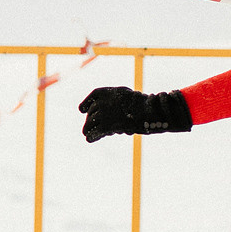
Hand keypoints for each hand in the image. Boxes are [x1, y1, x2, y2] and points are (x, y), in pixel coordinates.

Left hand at [78, 87, 192, 143]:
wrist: (149, 111)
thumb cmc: (142, 104)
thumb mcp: (127, 96)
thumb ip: (115, 100)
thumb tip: (105, 110)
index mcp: (108, 92)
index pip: (94, 96)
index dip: (86, 103)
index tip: (81, 109)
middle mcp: (102, 102)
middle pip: (92, 111)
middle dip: (91, 118)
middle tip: (88, 125)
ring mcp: (103, 114)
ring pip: (90, 122)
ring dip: (88, 128)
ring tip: (86, 132)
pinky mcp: (106, 127)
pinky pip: (95, 133)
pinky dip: (92, 136)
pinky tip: (89, 139)